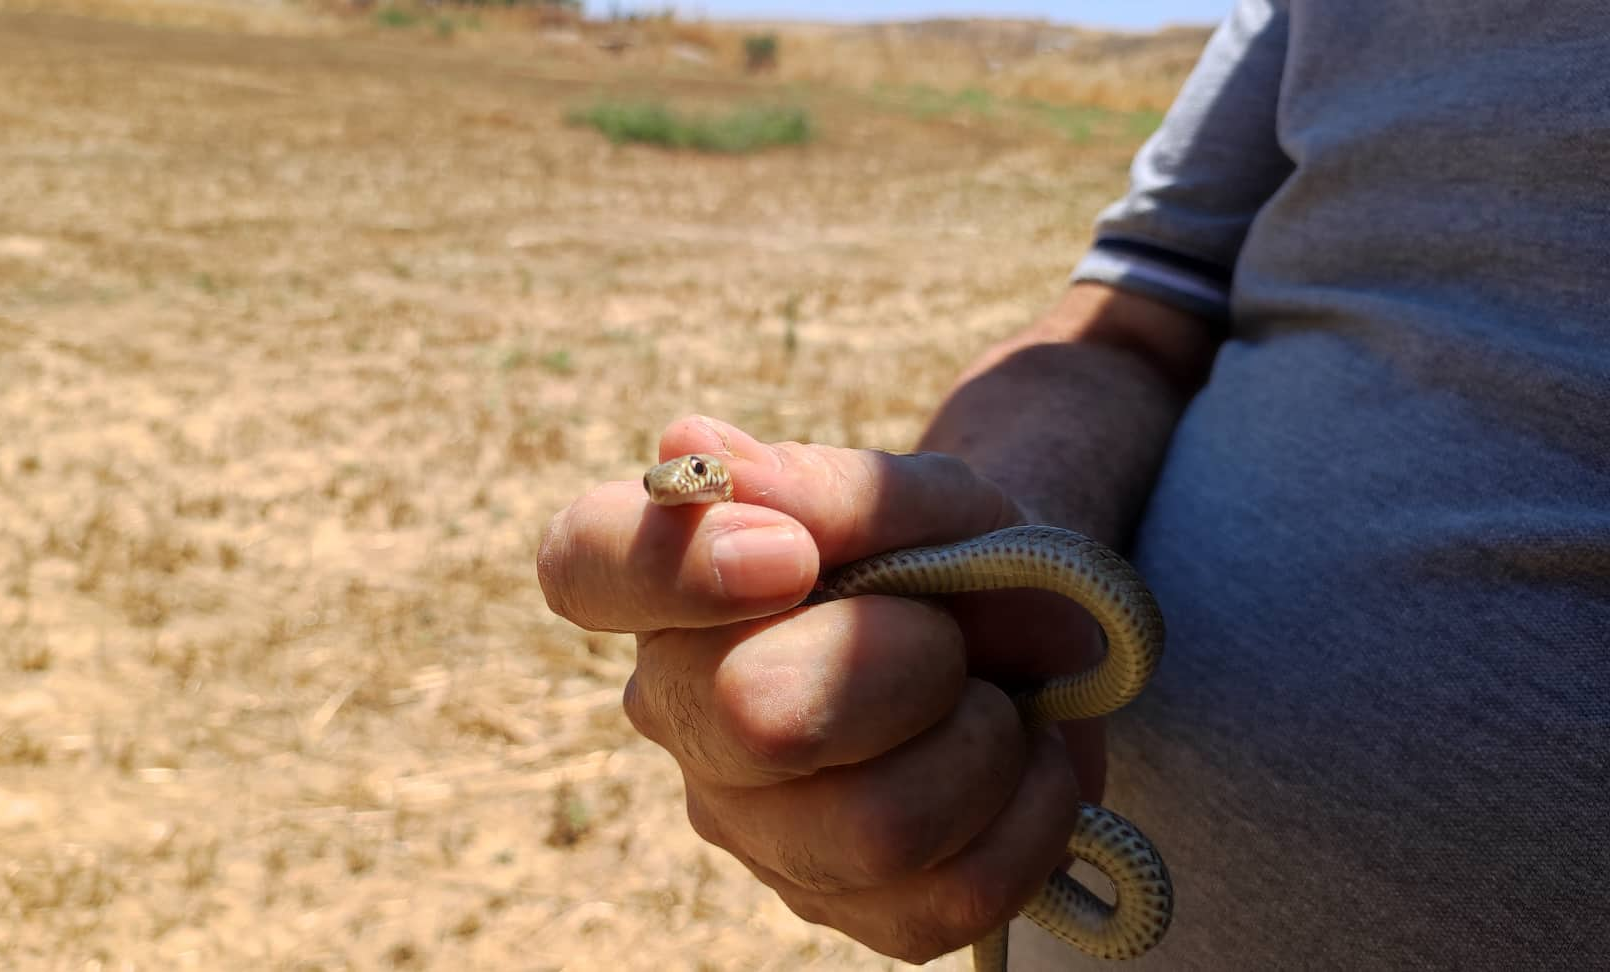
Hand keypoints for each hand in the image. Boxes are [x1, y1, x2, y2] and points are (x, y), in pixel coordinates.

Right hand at [537, 416, 1107, 961]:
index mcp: (673, 585)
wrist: (1031, 640)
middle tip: (951, 638)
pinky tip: (1025, 767)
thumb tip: (693, 453)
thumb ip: (830, 487)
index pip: (585, 565)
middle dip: (904, 662)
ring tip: (999, 706)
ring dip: (984, 746)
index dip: (672, 564)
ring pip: (873, 826)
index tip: (787, 554)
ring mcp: (754, 828)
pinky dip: (1029, 818)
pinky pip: (951, 897)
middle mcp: (683, 713)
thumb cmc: (949, 557)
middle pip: (754, 713)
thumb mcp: (924, 497)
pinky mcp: (841, 910)